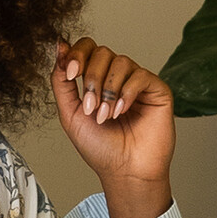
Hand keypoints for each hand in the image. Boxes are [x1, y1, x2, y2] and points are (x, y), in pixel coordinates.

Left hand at [52, 36, 175, 217]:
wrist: (124, 171)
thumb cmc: (100, 148)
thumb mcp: (69, 113)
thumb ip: (61, 81)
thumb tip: (59, 46)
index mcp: (97, 79)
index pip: (88, 48)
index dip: (77, 54)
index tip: (70, 72)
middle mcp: (118, 77)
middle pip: (102, 52)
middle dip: (91, 78)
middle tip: (90, 107)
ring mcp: (138, 82)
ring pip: (121, 61)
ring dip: (108, 90)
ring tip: (105, 116)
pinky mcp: (157, 90)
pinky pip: (141, 75)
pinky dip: (126, 93)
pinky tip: (122, 112)